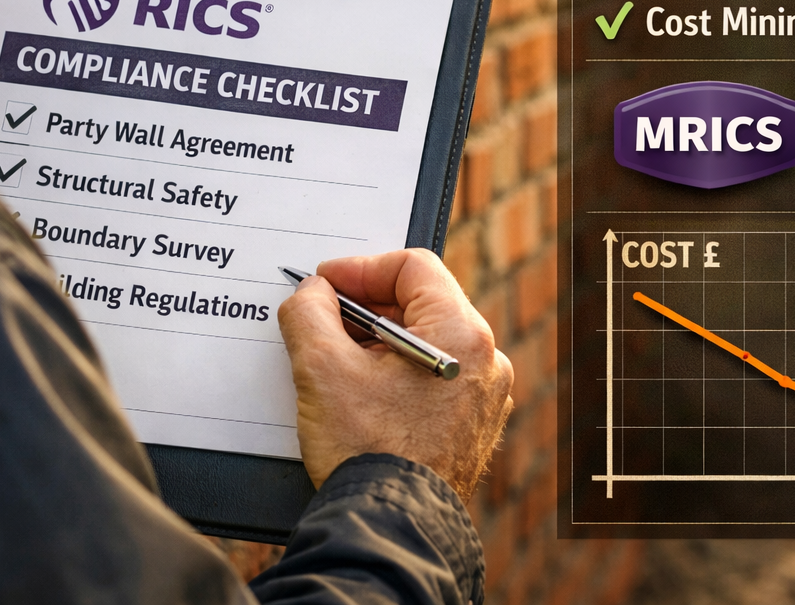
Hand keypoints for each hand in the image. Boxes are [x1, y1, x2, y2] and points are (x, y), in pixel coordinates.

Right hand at [277, 248, 513, 501]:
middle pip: (420, 304)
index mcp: (461, 335)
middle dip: (364, 308)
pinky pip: (432, 378)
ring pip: (424, 342)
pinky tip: (359, 393)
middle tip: (321, 320)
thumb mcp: (322, 368)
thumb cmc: (367, 452)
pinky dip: (395, 373)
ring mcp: (481, 397)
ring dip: (376, 341)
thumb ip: (310, 312)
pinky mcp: (469, 427)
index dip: (360, 268)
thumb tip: (313, 293)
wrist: (390, 527)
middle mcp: (484, 362)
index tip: (324, 285)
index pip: (412, 266)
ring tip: (335, 360)